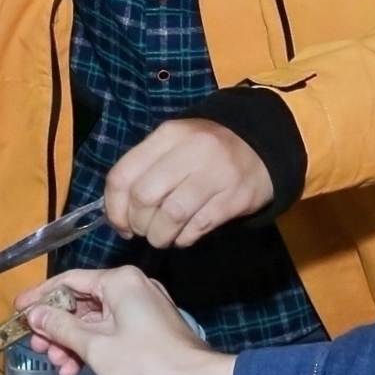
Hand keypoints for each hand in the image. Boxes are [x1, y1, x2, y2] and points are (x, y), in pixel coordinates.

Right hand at [24, 267, 242, 374]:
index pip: (68, 281)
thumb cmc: (144, 362)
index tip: (17, 312)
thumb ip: (61, 327)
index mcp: (119, 281)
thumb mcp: (95, 346)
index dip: (39, 297)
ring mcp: (140, 308)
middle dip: (56, 328)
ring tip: (59, 367)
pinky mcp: (147, 329)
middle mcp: (130, 287)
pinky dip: (92, 347)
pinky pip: (110, 331)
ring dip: (72, 342)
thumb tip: (34, 314)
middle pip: (80, 302)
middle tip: (37, 349)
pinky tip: (77, 369)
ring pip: (94, 320)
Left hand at [102, 116, 275, 251]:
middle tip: (143, 230)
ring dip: (159, 236)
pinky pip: (197, 228)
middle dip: (137, 223)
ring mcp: (215, 175)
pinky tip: (184, 235)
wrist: (260, 147)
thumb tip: (115, 210)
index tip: (120, 224)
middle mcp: (190, 151)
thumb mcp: (174, 145)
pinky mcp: (234, 198)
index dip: (114, 208)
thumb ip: (143, 169)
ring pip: (170, 216)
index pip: (123, 175)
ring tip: (162, 237)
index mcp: (168, 135)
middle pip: (144, 197)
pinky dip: (183, 239)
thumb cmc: (205, 151)